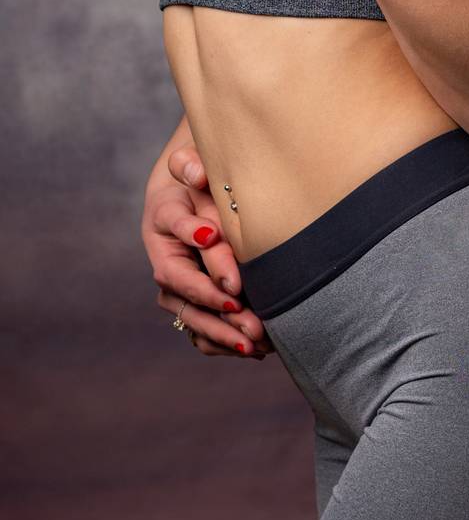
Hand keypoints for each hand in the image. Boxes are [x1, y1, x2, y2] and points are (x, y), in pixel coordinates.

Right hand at [143, 143, 271, 358]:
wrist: (200, 184)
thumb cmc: (205, 173)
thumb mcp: (202, 170)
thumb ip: (197, 173)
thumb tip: (197, 175)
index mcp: (161, 223)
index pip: (178, 253)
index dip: (206, 274)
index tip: (235, 287)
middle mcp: (164, 257)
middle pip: (182, 294)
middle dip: (217, 311)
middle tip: (251, 323)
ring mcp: (174, 283)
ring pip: (190, 316)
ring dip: (222, 333)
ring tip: (255, 345)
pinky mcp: (190, 298)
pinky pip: (199, 328)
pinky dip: (224, 341)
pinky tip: (256, 350)